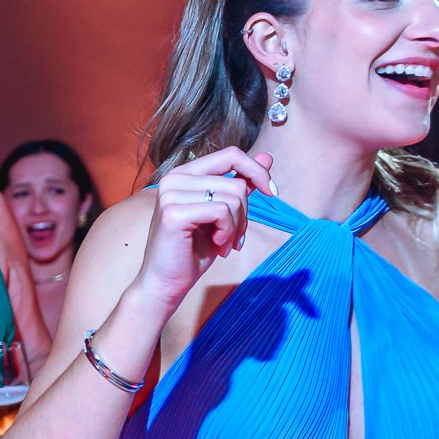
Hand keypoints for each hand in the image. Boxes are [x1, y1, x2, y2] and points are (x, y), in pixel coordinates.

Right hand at [130, 148, 276, 313]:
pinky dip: (228, 231)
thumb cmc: (192, 252)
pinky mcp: (173, 213)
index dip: (257, 171)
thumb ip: (241, 184)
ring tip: (224, 244)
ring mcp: (171, 193)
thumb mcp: (223, 214)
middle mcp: (174, 178)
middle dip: (245, 213)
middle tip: (234, 238)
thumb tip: (267, 157)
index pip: (230, 154)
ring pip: (233, 197)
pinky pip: (222, 211)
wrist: (166, 283)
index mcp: (184, 174)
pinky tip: (217, 245)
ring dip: (236, 226)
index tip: (272, 193)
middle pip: (237, 182)